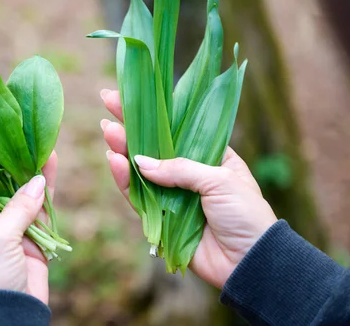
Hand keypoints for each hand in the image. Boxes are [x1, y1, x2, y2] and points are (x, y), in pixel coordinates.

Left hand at [0, 152, 57, 303]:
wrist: (8, 317)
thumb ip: (16, 208)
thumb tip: (37, 180)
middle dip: (11, 161)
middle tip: (21, 130)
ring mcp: (9, 228)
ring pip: (22, 193)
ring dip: (32, 170)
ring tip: (41, 139)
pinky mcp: (32, 238)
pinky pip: (41, 208)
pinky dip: (47, 188)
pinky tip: (51, 164)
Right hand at [100, 89, 277, 288]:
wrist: (250, 262)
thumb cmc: (245, 214)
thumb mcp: (219, 179)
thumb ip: (179, 168)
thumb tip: (141, 162)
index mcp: (209, 156)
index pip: (176, 128)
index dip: (153, 113)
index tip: (128, 95)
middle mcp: (188, 173)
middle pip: (153, 145)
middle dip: (131, 126)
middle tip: (107, 106)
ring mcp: (172, 195)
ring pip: (140, 170)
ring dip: (123, 150)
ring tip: (108, 131)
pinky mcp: (160, 218)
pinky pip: (138, 197)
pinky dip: (125, 180)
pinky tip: (115, 161)